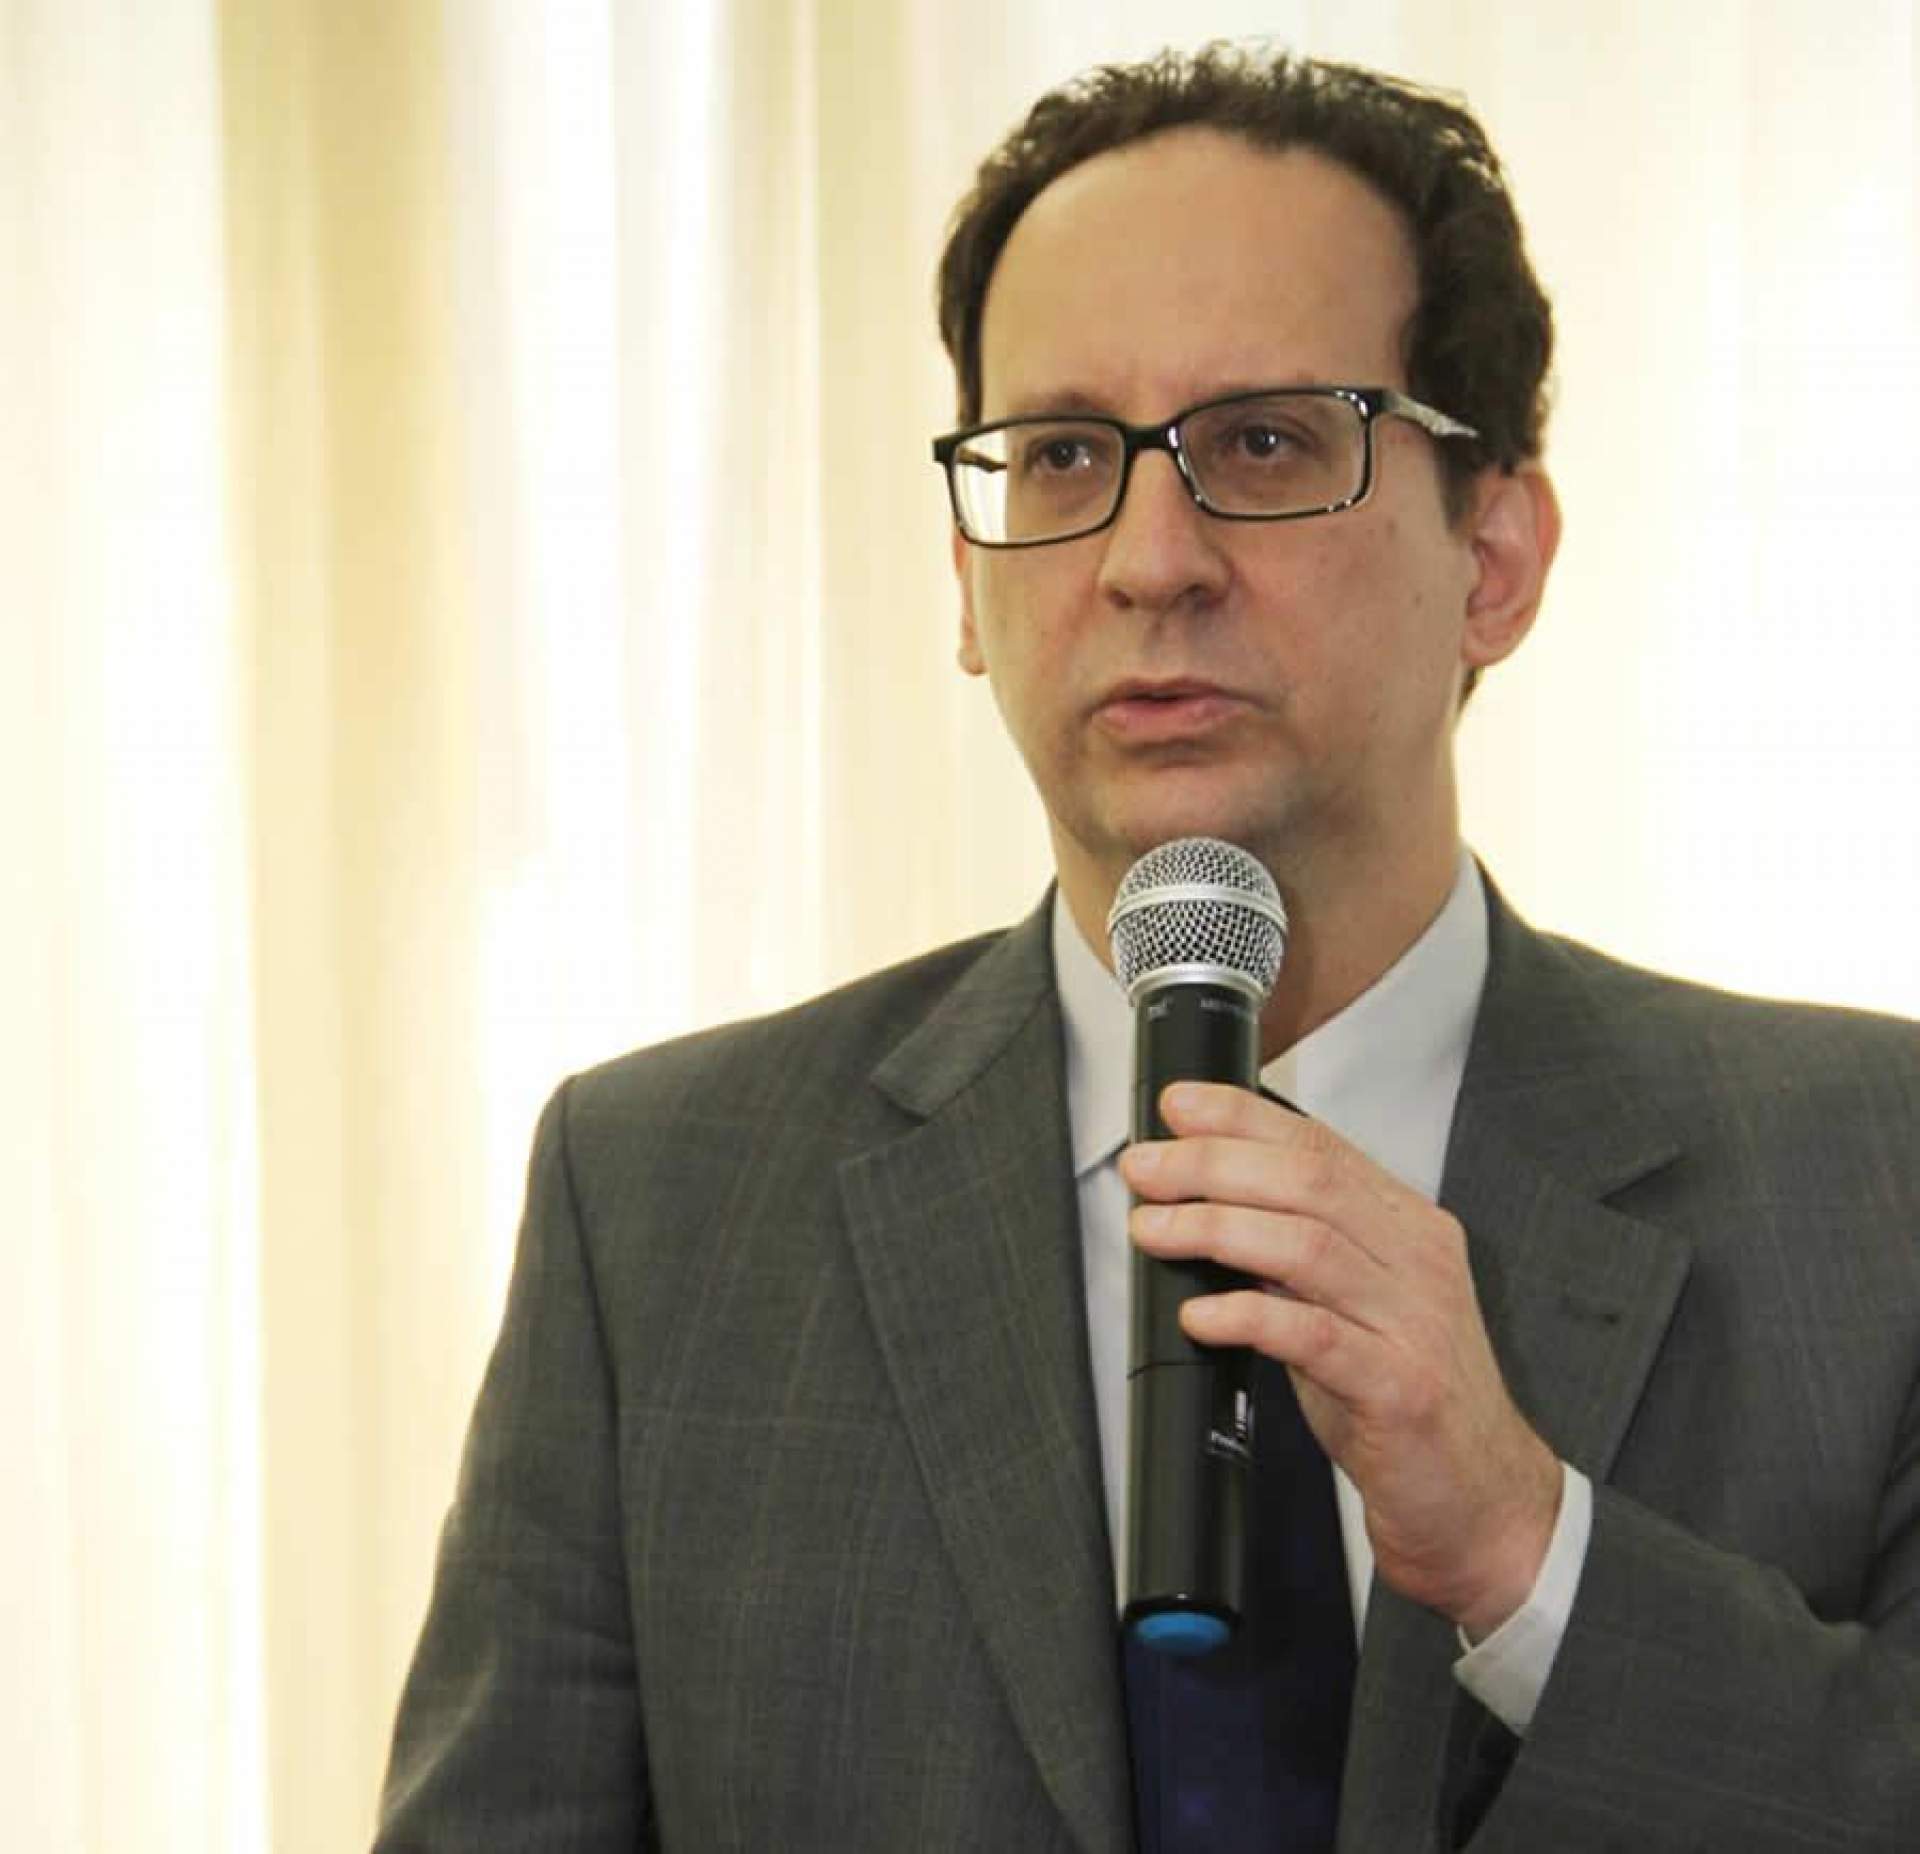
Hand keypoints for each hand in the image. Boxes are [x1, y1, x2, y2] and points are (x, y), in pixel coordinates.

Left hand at [1120, 1080, 1561, 1639]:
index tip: (1178, 1106)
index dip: (1242, 1117)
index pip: (1321, 1145)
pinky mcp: (1401, 1388)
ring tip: (1153, 1230)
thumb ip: (1296, 1252)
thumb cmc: (1404, 1398)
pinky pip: (1314, 1335)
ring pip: (1308, 1244)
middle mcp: (1419, 1261)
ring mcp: (1415, 1322)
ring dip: (1215, 1228)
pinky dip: (1248, 1315)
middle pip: (1309, 1182)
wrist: (1481, 1501)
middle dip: (1213, 1164)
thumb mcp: (1352, 1305)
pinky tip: (1202, 1314)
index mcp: (1409, 1228)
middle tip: (1146, 1169)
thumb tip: (1209, 1202)